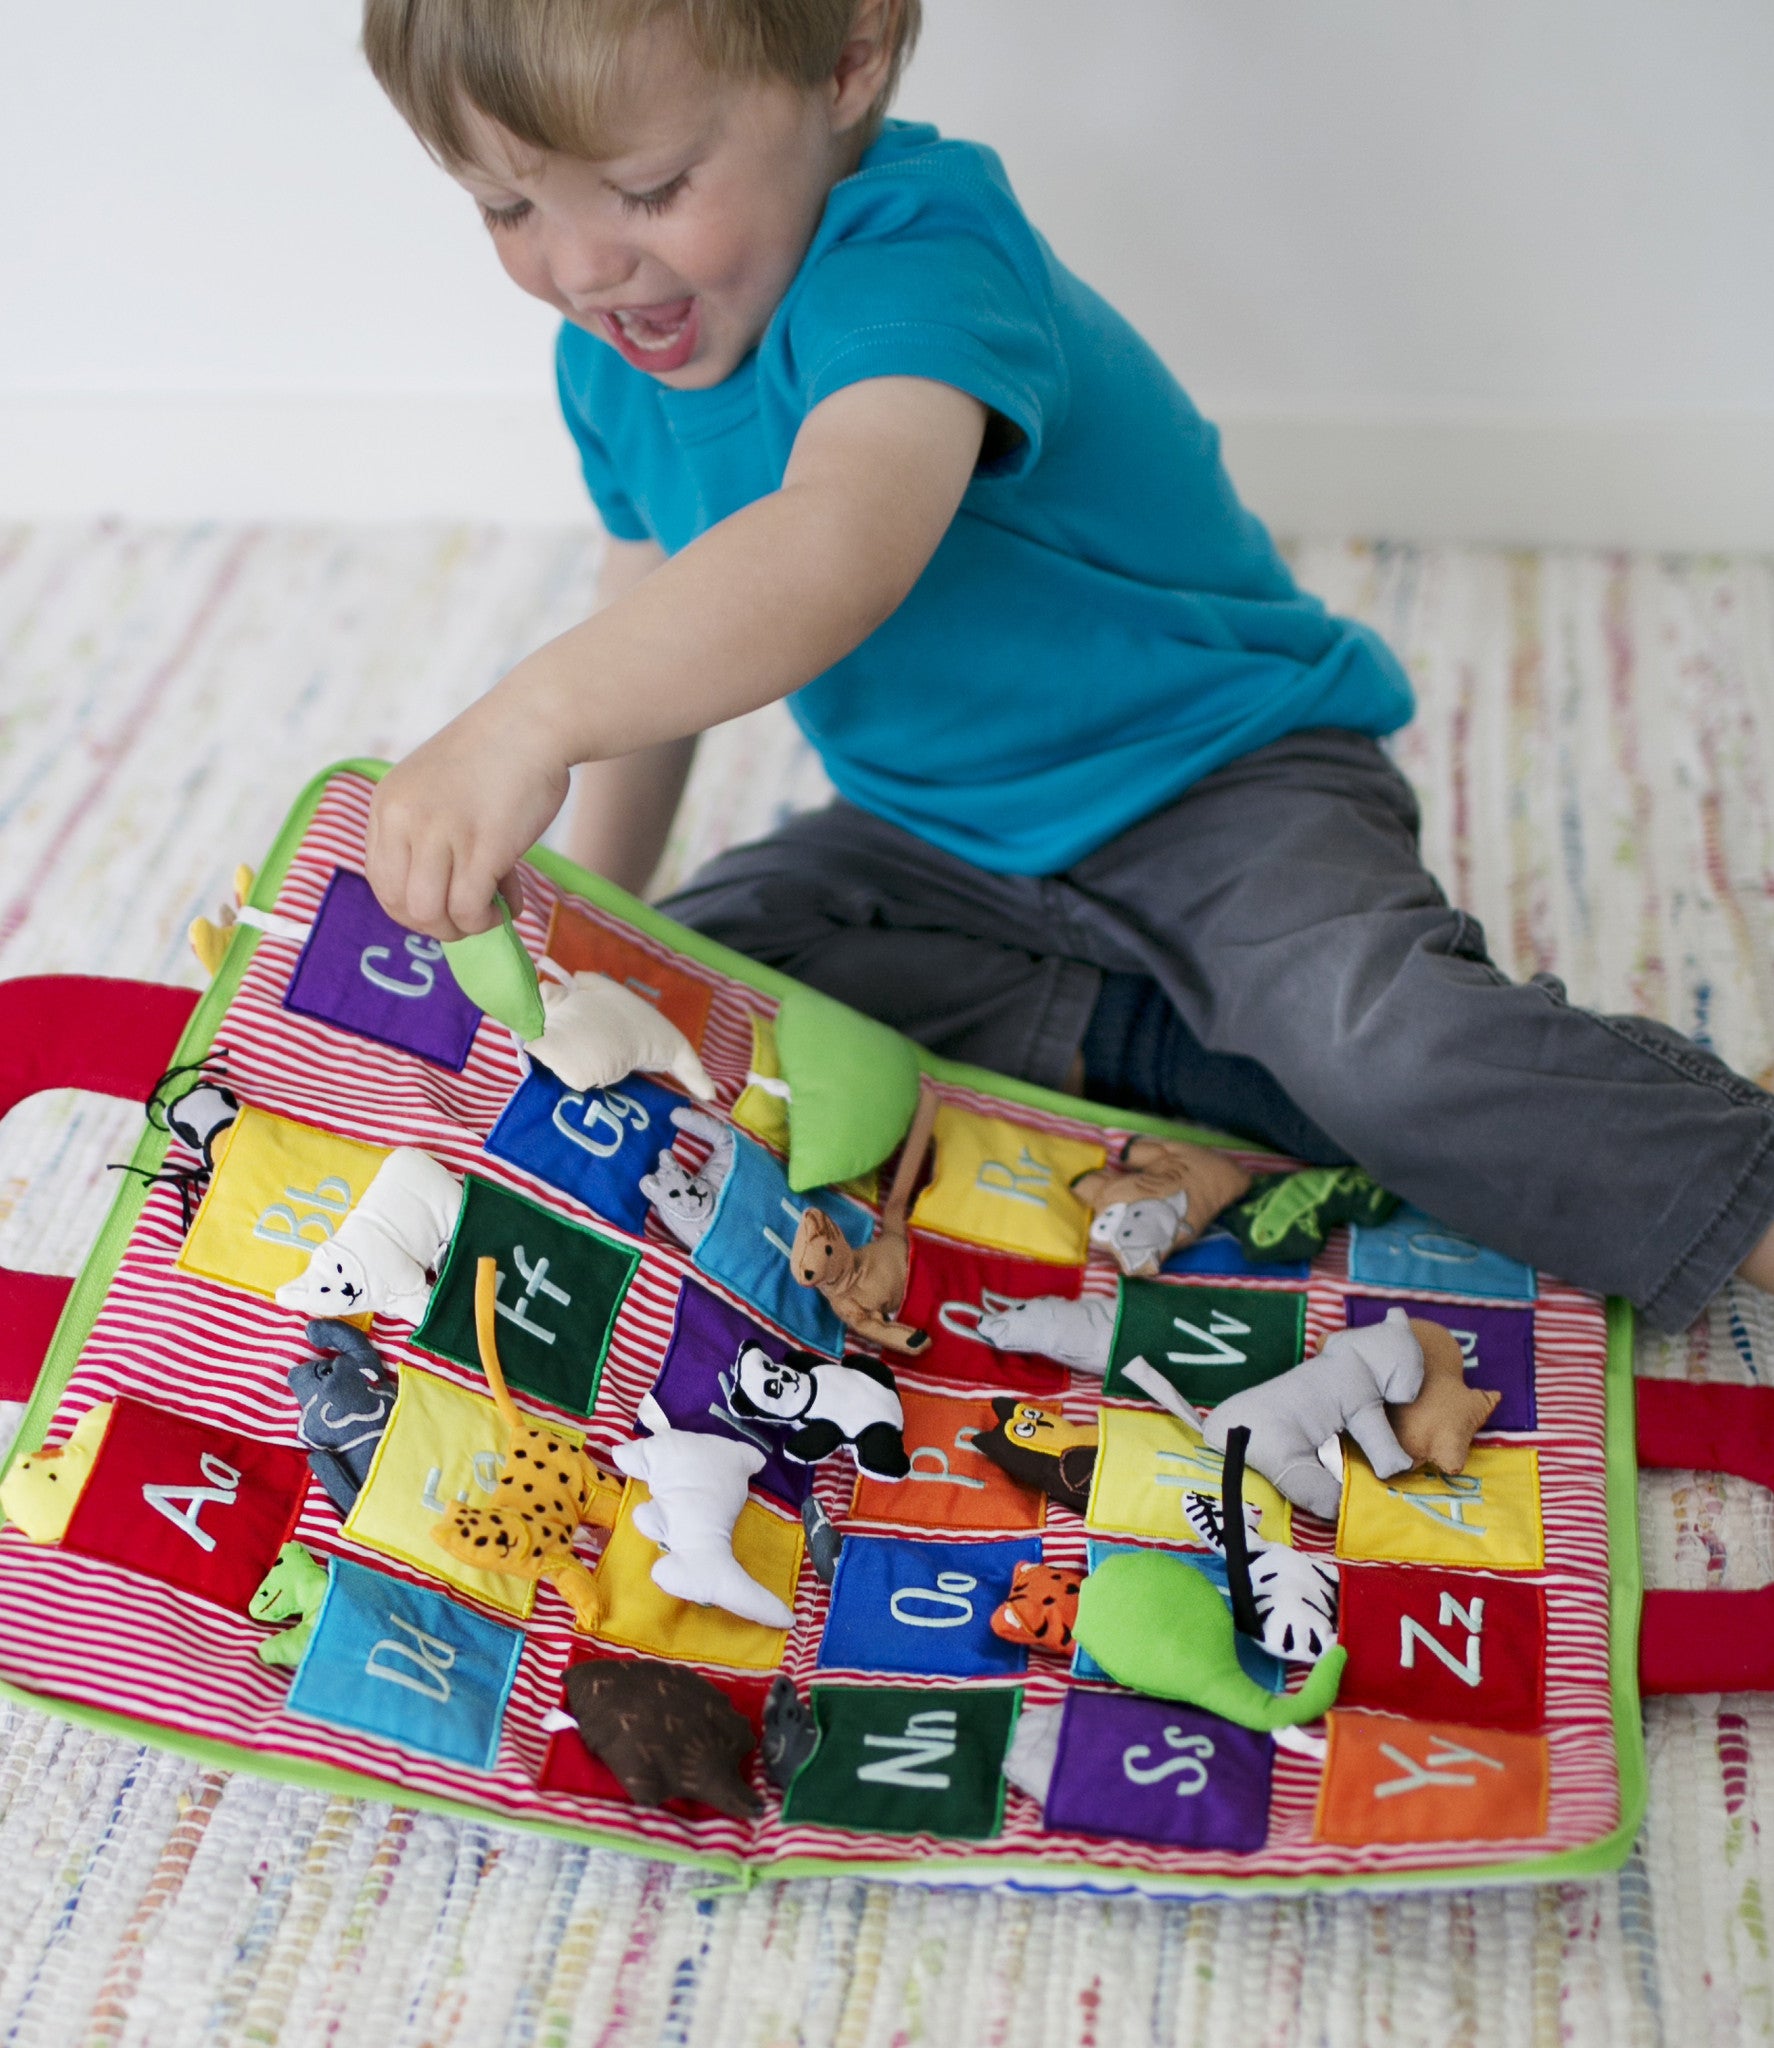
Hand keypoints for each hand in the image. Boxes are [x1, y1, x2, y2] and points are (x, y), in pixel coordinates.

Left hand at [366, 690, 571, 939]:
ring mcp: (439, 833)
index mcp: (386, 805)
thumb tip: (446, 899)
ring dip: (460, 928)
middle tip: (468, 918)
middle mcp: (403, 820)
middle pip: (399, 904)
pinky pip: (469, 908)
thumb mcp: (438, 790)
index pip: (381, 881)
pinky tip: (507, 905)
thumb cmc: (497, 755)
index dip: (412, 906)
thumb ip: (430, 835)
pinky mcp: (480, 847)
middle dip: (434, 925)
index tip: (444, 906)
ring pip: (429, 914)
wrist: (534, 722)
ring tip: (488, 913)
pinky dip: (486, 919)